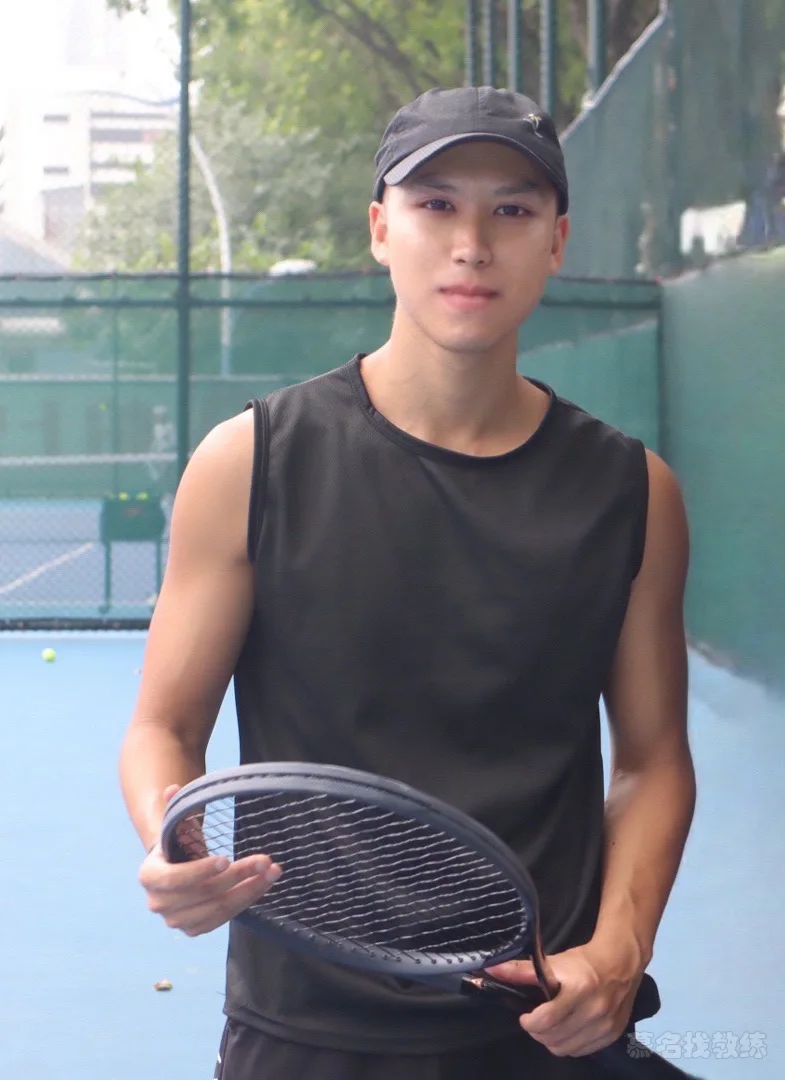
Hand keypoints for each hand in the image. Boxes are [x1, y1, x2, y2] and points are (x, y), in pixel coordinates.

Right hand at [139, 784, 281, 935]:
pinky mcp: (195, 929)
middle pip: (203, 893)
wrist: (175, 869)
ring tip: (272, 871)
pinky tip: (263, 884)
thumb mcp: (175, 825)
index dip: (199, 871)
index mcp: (149, 876)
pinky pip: (224, 918)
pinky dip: (246, 900)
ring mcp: (177, 920)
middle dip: (237, 876)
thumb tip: (172, 788)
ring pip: (218, 908)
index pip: (173, 879)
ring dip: (249, 890)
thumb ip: (173, 807)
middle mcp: (159, 904)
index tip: (226, 859)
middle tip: (264, 860)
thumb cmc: (177, 843)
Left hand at [485, 939, 643, 1056]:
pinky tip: (567, 1029)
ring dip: (552, 1040)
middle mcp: (594, 1010)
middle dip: (538, 1031)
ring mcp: (605, 1026)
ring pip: (565, 1049)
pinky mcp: (612, 1036)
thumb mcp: (552, 962)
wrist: (621, 964)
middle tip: (536, 1020)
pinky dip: (569, 1044)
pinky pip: (581, 1051)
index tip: (525, 1016)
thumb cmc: (583, 962)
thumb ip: (520, 970)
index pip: (546, 1020)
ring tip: (550, 1025)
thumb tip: (490, 969)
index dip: (530, 1022)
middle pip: (554, 1038)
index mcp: (578, 989)